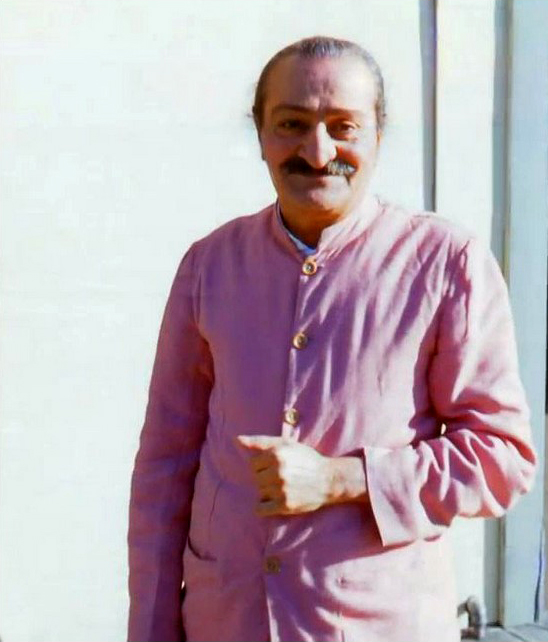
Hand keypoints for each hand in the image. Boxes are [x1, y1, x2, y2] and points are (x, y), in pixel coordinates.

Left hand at [237, 435, 367, 515]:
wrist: (329, 479)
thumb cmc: (306, 459)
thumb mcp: (286, 444)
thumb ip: (260, 442)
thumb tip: (237, 440)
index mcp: (277, 453)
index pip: (253, 464)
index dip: (263, 466)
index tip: (276, 467)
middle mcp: (278, 470)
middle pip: (256, 478)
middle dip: (266, 478)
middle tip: (282, 478)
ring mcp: (281, 489)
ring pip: (259, 492)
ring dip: (267, 492)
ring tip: (283, 488)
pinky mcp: (284, 505)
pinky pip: (260, 509)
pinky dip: (264, 507)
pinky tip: (275, 501)